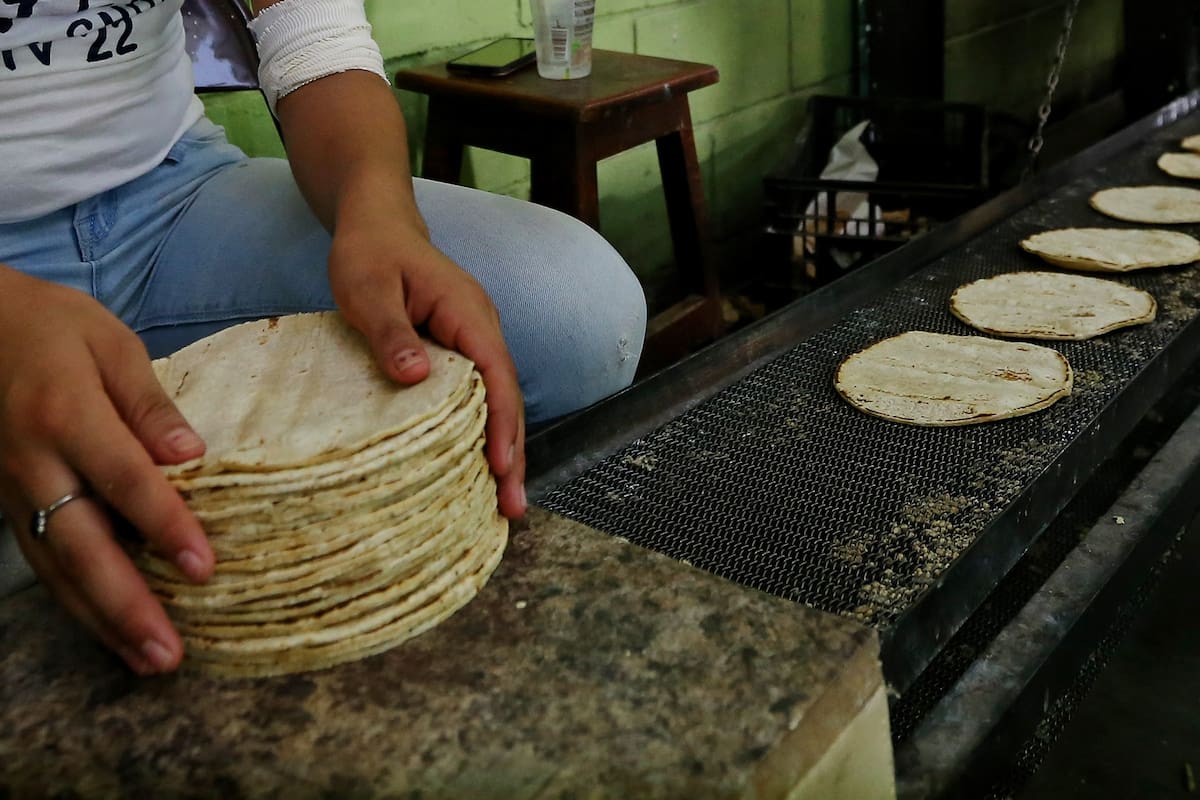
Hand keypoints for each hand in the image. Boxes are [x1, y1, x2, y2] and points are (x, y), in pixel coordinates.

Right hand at [0, 267, 212, 674]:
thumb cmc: (50, 327)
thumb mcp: (110, 343)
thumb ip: (150, 404)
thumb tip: (192, 456)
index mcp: (63, 414)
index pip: (124, 481)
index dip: (165, 527)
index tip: (204, 569)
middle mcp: (32, 463)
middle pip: (82, 546)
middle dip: (126, 606)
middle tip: (169, 653)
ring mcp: (11, 490)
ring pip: (56, 568)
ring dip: (102, 620)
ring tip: (148, 659)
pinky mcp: (4, 504)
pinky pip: (41, 561)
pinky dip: (74, 601)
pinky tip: (108, 630)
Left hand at [326, 216, 526, 519]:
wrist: (378, 225)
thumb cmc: (369, 254)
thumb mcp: (369, 289)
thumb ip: (391, 332)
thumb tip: (415, 377)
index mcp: (467, 314)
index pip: (496, 377)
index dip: (502, 425)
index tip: (502, 467)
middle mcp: (482, 329)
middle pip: (507, 398)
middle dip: (513, 454)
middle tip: (512, 509)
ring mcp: (475, 341)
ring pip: (498, 401)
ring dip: (503, 449)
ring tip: (503, 502)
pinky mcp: (461, 351)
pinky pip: (480, 396)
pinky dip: (485, 432)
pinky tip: (479, 465)